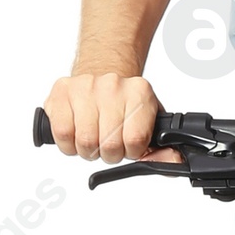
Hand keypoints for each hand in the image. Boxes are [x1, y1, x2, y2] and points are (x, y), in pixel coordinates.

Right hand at [41, 70, 179, 163]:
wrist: (100, 71)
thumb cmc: (124, 105)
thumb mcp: (150, 123)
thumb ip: (165, 149)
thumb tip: (173, 162)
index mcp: (140, 93)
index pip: (135, 140)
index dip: (131, 151)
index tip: (129, 146)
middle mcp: (113, 86)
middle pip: (109, 145)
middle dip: (109, 154)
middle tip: (109, 143)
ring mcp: (85, 87)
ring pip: (84, 142)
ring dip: (88, 150)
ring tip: (93, 138)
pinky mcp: (61, 92)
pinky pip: (62, 134)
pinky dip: (68, 144)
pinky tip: (76, 134)